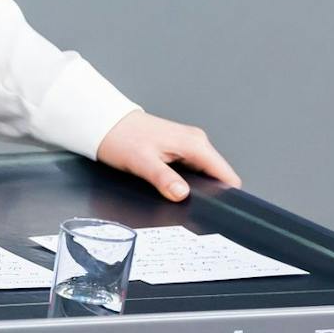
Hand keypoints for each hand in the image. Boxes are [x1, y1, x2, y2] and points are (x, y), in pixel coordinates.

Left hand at [94, 111, 240, 201]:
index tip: (217, 210)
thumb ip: (163, 179)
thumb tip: (182, 194)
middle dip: (210, 194)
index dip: (226, 195)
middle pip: (218, 176)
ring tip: (179, 197)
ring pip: (206, 173)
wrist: (106, 123)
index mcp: (194, 144)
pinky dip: (188, 181)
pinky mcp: (179, 148)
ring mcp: (188, 144)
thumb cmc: (121, 137)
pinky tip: (173, 187)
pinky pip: (194, 169)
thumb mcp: (141, 162)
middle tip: (191, 207)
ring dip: (198, 188)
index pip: (226, 174)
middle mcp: (196, 142)